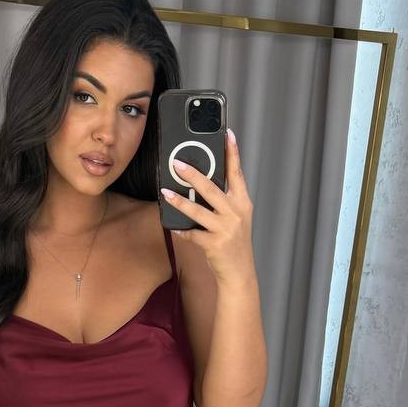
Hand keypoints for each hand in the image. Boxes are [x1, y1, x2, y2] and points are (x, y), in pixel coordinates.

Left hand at [160, 128, 253, 282]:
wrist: (239, 272)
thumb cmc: (234, 242)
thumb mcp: (236, 218)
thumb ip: (224, 200)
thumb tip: (202, 182)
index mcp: (242, 203)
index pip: (237, 173)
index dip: (232, 153)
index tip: (227, 134)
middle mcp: (236, 213)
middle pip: (212, 189)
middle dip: (193, 175)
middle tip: (178, 163)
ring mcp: (225, 229)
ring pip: (198, 211)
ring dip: (180, 201)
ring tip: (165, 193)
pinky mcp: (214, 244)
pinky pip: (192, 234)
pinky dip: (181, 230)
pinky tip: (173, 226)